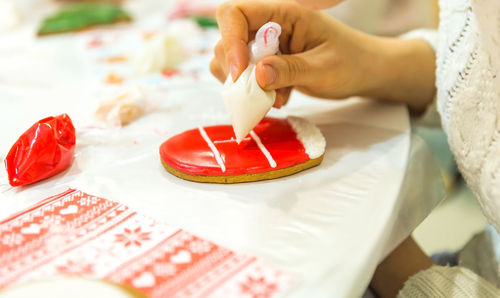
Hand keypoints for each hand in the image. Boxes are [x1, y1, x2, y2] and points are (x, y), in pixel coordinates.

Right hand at [211, 0, 374, 106]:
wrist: (363, 72)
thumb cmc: (351, 62)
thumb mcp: (325, 68)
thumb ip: (292, 70)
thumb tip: (258, 75)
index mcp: (283, 13)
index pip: (236, 15)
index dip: (230, 41)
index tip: (240, 73)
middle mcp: (268, 26)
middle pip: (227, 40)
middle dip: (236, 70)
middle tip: (261, 93)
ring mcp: (265, 46)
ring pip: (231, 62)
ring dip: (244, 85)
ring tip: (274, 98)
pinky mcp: (265, 65)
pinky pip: (244, 78)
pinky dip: (253, 93)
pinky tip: (279, 98)